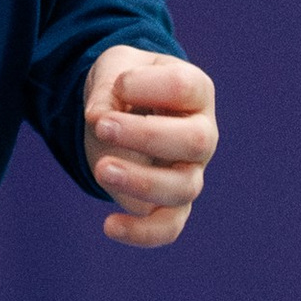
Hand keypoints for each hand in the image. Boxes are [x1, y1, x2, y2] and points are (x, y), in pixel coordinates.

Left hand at [84, 46, 217, 246]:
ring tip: (101, 169)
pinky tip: (109, 226)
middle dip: (146, 135)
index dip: (148, 85)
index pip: (187, 88)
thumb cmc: (127, 85)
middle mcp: (202, 134)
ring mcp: (190, 172)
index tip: (118, 86)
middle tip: (103, 126)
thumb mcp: (114, 67)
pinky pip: (169, 227)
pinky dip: (143, 233)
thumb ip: (107, 84)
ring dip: (141, 181)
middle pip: (196, 141)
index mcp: (196, 92)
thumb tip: (98, 118)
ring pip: (183, 187)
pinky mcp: (170, 204)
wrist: (122, 111)